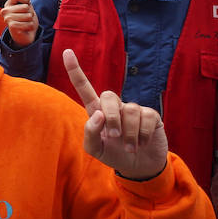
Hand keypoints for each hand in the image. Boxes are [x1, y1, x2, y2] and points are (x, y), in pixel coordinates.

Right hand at [2, 0, 36, 47]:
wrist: (26, 34)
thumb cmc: (26, 19)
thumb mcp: (28, 6)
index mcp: (9, 4)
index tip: (27, 2)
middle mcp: (5, 10)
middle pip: (24, 6)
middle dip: (30, 11)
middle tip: (26, 16)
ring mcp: (7, 19)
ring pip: (28, 15)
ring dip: (30, 20)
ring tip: (26, 22)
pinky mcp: (12, 27)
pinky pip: (27, 23)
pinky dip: (30, 26)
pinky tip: (25, 28)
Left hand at [63, 49, 167, 180]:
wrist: (139, 166)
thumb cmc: (114, 154)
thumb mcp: (95, 149)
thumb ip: (90, 133)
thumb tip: (97, 114)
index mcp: (97, 111)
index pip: (85, 88)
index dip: (76, 71)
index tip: (67, 52)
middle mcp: (114, 106)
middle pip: (109, 95)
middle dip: (111, 116)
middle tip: (114, 135)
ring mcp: (133, 109)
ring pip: (130, 110)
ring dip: (129, 133)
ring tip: (129, 147)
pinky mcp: (151, 115)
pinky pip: (146, 117)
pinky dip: (142, 135)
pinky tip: (142, 143)